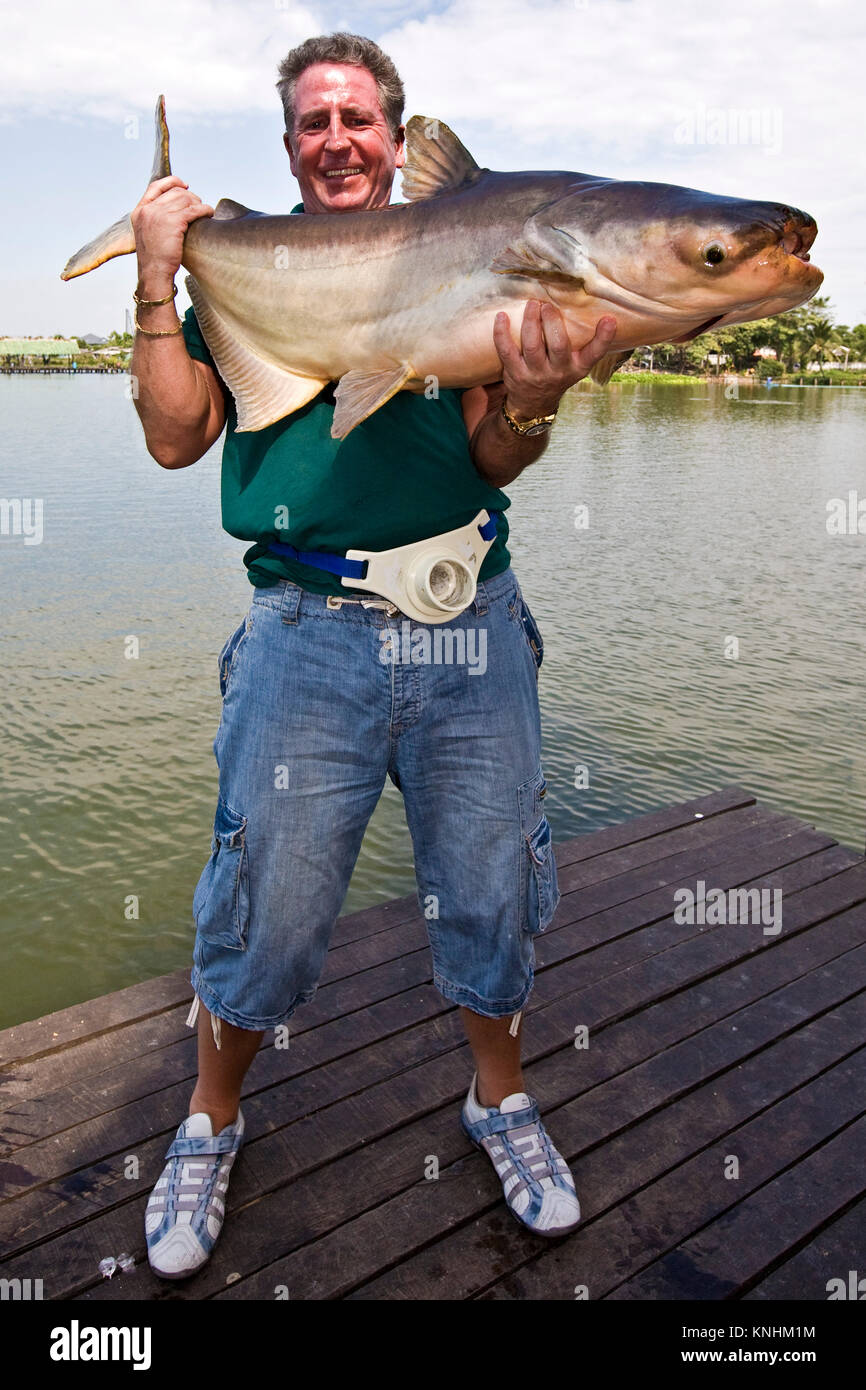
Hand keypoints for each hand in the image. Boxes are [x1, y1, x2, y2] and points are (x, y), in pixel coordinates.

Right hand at [130, 175, 213, 293]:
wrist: (154, 273)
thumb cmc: (155, 259)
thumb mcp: (148, 233)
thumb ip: (156, 219)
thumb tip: (175, 209)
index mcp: (140, 211)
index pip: (155, 186)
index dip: (172, 182)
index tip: (185, 185)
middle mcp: (148, 210)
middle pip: (174, 193)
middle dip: (190, 197)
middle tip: (198, 205)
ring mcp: (160, 214)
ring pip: (185, 199)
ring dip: (198, 203)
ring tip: (205, 211)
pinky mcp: (174, 222)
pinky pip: (193, 210)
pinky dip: (204, 209)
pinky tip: (209, 213)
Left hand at [493, 301, 617, 418]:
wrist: (534, 404)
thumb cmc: (557, 373)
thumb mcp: (575, 364)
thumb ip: (582, 342)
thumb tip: (583, 303)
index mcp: (578, 367)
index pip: (595, 354)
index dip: (604, 337)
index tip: (609, 319)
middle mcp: (559, 372)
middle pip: (558, 345)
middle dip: (552, 321)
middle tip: (547, 305)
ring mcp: (536, 374)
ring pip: (532, 345)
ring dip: (531, 321)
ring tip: (532, 304)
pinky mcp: (515, 373)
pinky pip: (506, 351)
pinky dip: (502, 333)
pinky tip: (501, 316)